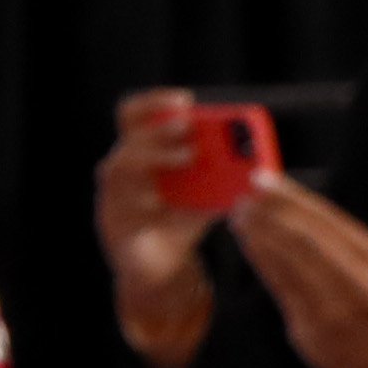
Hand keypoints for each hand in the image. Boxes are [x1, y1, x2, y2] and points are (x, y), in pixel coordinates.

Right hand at [95, 91, 222, 305]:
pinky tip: (161, 204)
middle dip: (159, 130)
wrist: (160, 267)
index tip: (184, 100)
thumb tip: (255, 162)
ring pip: (119, 167)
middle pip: (128, 139)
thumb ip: (220, 177)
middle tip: (188, 127)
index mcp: (140, 157)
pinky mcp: (115, 229)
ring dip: (153, 158)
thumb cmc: (179, 222)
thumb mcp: (205, 194)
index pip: (133, 117)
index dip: (154, 103)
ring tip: (187, 157)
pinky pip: (122, 210)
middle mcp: (121, 175)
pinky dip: (145, 204)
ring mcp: (113, 201)